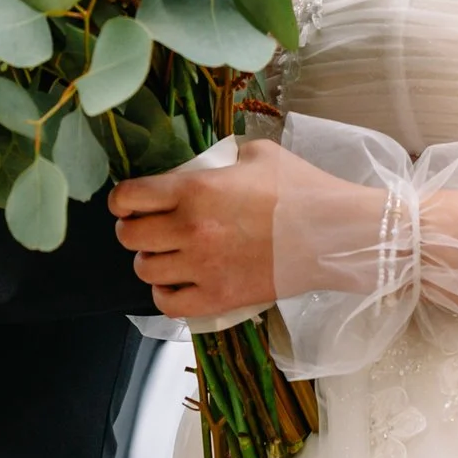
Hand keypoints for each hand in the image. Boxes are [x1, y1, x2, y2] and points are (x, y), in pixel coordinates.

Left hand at [109, 139, 365, 317]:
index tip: (130, 202)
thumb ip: (221, 159)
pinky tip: (179, 281)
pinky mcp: (217, 298)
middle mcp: (190, 229)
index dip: (122, 199)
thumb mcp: (257, 154)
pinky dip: (166, 292)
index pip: (128, 197)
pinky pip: (168, 302)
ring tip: (168, 255)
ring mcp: (202, 267)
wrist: (335, 234)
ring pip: (145, 270)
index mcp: (194, 189)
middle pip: (130, 236)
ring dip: (151, 260)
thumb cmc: (301, 188)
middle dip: (133, 230)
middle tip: (149, 228)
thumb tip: (203, 167)